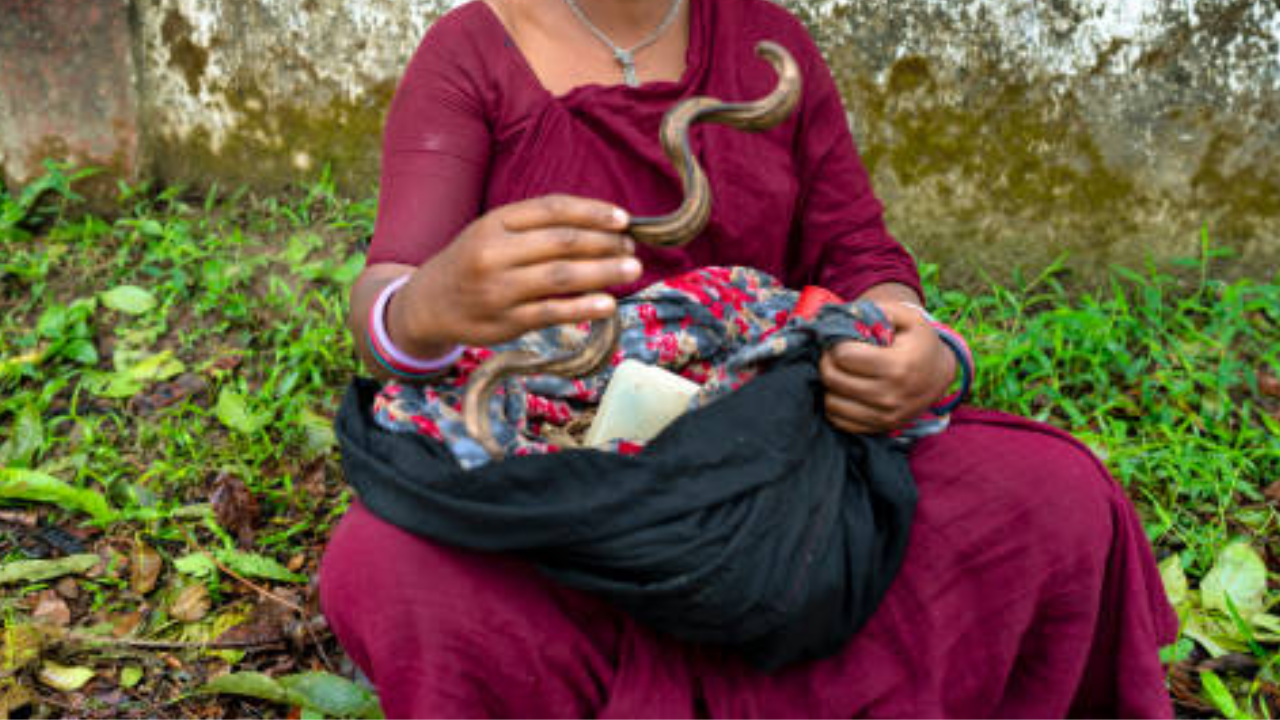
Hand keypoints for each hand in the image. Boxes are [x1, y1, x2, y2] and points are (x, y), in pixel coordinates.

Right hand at [389, 195, 642, 351]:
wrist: (429, 304)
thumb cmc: (474, 262)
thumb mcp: (494, 232)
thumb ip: (537, 227)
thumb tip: (601, 227)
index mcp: (495, 222)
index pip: (552, 209)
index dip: (592, 212)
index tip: (623, 219)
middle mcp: (494, 252)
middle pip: (561, 242)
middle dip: (604, 243)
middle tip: (632, 247)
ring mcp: (498, 289)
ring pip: (560, 277)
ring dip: (602, 272)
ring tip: (631, 269)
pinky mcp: (504, 322)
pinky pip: (551, 312)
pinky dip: (583, 307)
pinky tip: (607, 304)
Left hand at [819, 302, 955, 433]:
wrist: (939, 375)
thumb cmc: (918, 342)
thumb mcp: (908, 317)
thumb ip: (878, 310)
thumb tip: (846, 316)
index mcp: (898, 365)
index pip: (843, 356)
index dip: (835, 344)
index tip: (841, 340)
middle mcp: (891, 395)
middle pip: (833, 379)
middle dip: (827, 362)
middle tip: (833, 355)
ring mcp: (885, 415)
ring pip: (832, 403)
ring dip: (829, 385)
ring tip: (840, 372)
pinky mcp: (879, 428)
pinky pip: (840, 421)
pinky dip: (836, 405)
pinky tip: (845, 391)